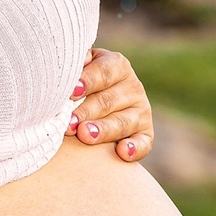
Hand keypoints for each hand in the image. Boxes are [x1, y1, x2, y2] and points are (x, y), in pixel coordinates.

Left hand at [66, 48, 153, 162]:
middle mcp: (132, 87)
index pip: (103, 72)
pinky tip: (122, 151)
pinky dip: (135, 148)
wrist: (97, 101)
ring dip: (104, 130)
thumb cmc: (81, 82)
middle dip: (87, 112)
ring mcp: (141, 111)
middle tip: (70, 123)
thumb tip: (74, 66)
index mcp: (117, 66)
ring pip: (122, 122)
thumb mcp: (80, 66)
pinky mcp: (145, 133)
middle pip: (108, 100)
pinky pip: (143, 142)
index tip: (72, 91)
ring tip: (85, 135)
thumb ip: (76, 64)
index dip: (88, 81)